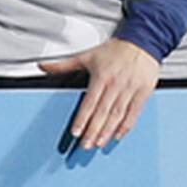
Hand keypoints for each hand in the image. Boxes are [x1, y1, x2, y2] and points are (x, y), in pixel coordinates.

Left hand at [39, 37, 161, 150]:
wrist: (143, 41)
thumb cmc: (115, 50)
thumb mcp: (87, 55)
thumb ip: (64, 65)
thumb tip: (43, 66)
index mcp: (101, 76)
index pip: (89, 103)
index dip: (82, 119)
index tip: (76, 132)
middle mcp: (116, 84)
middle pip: (102, 113)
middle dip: (93, 131)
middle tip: (85, 145)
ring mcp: (130, 89)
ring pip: (117, 115)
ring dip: (107, 132)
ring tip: (98, 144)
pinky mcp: (143, 92)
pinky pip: (134, 113)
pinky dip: (125, 126)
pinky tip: (118, 135)